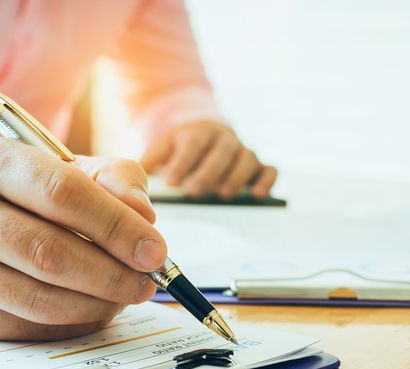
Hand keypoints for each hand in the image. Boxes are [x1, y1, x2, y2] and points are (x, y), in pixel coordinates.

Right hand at [0, 138, 165, 340]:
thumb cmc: (26, 195)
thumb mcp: (70, 169)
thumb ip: (116, 181)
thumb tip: (144, 217)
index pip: (61, 192)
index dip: (115, 225)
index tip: (156, 251)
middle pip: (48, 252)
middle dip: (111, 273)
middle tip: (149, 282)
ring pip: (39, 297)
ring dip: (97, 303)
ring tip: (127, 294)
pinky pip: (28, 324)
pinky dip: (73, 321)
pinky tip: (94, 307)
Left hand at [140, 121, 276, 198]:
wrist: (207, 135)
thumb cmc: (182, 148)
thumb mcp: (163, 148)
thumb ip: (151, 160)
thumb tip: (140, 175)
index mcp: (199, 133)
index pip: (193, 144)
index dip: (183, 162)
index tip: (172, 182)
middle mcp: (225, 140)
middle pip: (222, 151)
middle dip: (209, 172)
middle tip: (195, 191)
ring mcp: (244, 152)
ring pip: (247, 159)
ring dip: (236, 176)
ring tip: (223, 194)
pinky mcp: (259, 166)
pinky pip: (269, 170)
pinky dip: (266, 180)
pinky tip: (257, 195)